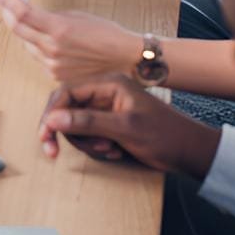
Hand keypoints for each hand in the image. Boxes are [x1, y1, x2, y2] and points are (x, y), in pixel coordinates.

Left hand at [0, 0, 140, 79]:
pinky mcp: (55, 75)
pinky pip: (39, 58)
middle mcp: (53, 48)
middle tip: (2, 2)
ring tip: (29, 21)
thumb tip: (32, 14)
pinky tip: (46, 41)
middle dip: (7, 14)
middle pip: (18, 30)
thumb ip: (51, 16)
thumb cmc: (106, 34)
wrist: (124, 57)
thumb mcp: (77, 15)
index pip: (22, 13)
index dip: (5, 1)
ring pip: (27, 46)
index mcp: (59, 28)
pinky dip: (39, 48)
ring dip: (25, 33)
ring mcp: (53, 64)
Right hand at [39, 75, 220, 179]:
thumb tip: (53, 120)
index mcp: (109, 83)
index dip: (51, 114)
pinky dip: (96, 147)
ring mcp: (107, 109)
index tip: (45, 136)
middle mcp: (105, 93)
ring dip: (87, 143)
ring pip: (76, 126)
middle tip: (64, 152)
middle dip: (71, 133)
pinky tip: (115, 151)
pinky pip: (89, 135)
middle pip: (67, 110)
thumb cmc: (165, 134)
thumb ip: (87, 122)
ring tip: (109, 149)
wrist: (188, 151)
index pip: (66, 93)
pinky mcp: (110, 124)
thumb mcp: (125, 128)